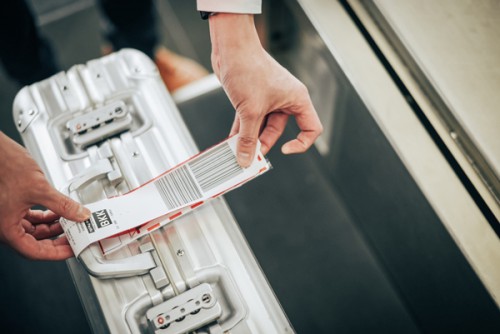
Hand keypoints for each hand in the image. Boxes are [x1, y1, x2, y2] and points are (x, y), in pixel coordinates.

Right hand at [0, 132, 89, 259]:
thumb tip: (80, 215)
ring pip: (34, 230)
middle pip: (35, 242)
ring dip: (54, 227)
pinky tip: (60, 212)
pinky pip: (32, 218)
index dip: (56, 254)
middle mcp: (5, 225)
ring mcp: (8, 215)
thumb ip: (62, 205)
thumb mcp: (39, 188)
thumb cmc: (4, 166)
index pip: (34, 251)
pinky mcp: (12, 205)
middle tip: (76, 238)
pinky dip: (47, 216)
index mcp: (6, 228)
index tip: (72, 251)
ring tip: (72, 224)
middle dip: (57, 240)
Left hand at [209, 14, 322, 166]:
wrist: (231, 47)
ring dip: (249, 138)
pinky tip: (229, 141)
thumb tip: (246, 160)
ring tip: (236, 151)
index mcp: (297, 99)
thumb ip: (248, 138)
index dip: (301, 143)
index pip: (311, 128)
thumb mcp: (250, 111)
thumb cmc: (248, 69)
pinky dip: (240, 130)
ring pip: (261, 126)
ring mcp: (268, 99)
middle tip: (249, 157)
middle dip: (263, 144)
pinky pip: (248, 119)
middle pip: (278, 131)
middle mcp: (285, 99)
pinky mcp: (252, 97)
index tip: (284, 150)